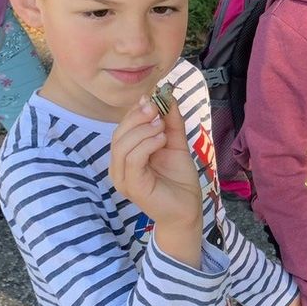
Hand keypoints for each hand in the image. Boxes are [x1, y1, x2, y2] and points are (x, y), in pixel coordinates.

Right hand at [109, 97, 201, 228]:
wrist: (187, 208)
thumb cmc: (178, 179)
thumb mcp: (176, 143)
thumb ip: (171, 122)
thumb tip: (167, 96)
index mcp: (125, 156)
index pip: (122, 128)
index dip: (135, 111)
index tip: (152, 98)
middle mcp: (119, 167)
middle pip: (119, 134)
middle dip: (137, 117)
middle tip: (155, 108)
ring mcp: (123, 178)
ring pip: (122, 146)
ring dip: (143, 130)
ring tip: (162, 127)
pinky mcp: (132, 186)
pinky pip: (133, 159)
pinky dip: (147, 144)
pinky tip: (162, 139)